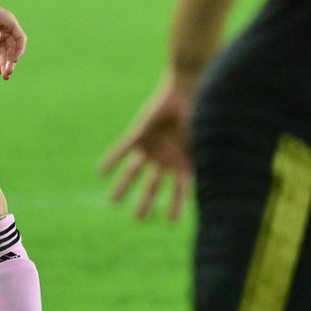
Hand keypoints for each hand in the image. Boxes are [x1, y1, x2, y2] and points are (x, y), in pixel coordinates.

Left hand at [0, 0, 26, 79]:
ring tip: (4, 76)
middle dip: (10, 61)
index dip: (19, 51)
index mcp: (10, 23)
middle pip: (12, 48)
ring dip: (4, 63)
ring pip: (3, 51)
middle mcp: (5, 30)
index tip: (14, 60)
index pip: (20, 39)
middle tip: (8, 73)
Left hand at [99, 80, 193, 221]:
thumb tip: (209, 183)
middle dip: (146, 202)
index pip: (178, 190)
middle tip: (139, 219)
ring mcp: (151, 147)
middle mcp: (164, 159)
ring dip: (124, 185)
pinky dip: (112, 159)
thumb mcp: (202, 143)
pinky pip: (122, 149)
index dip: (175, 205)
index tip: (170, 223)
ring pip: (134, 171)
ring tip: (113, 202)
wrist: (186, 88)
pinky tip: (100, 172)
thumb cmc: (200, 115)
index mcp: (182, 163)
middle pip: (153, 186)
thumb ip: (201, 162)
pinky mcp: (139, 134)